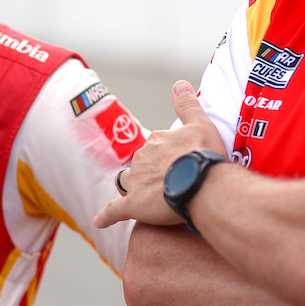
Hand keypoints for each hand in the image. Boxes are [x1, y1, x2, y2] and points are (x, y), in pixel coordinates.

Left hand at [96, 81, 225, 229]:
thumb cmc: (204, 154)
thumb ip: (188, 104)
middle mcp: (142, 158)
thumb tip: (179, 84)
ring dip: (132, 188)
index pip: (155, 147)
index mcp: (156, 141)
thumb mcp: (201, 123)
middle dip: (151, 172)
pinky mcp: (133, 205)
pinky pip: (114, 211)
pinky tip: (100, 221)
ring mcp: (135, 182)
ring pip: (127, 183)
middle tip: (171, 184)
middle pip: (141, 165)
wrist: (202, 183)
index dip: (166, 156)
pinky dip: (106, 216)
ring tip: (146, 198)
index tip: (178, 164)